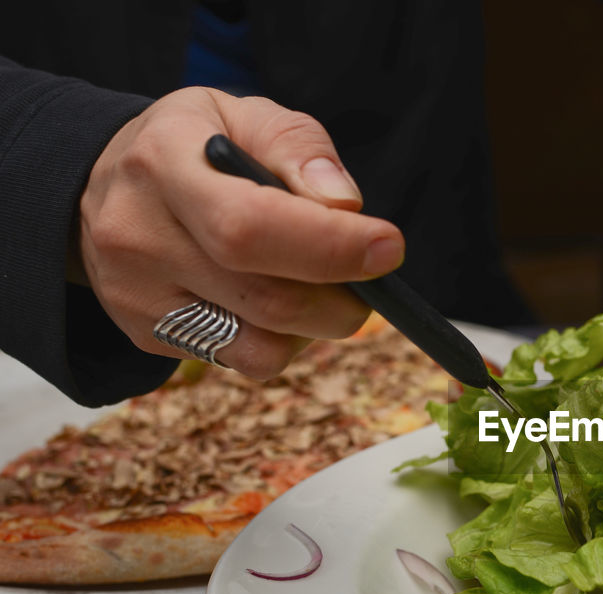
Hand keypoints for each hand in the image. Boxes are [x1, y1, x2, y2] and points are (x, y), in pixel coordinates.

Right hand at [77, 88, 404, 378]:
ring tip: (312, 282)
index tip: (388, 247)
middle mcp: (138, 235)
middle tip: (370, 273)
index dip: (331, 246)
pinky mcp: (147, 335)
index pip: (250, 226)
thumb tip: (346, 206)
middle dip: (344, 297)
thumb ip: (299, 148)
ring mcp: (137, 295)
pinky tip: (272, 303)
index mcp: (163, 163)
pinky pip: (245, 361)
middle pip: (269, 299)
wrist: (106, 183)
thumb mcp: (245, 116)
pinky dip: (282, 340)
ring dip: (316, 324)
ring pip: (263, 346)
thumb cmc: (197, 147)